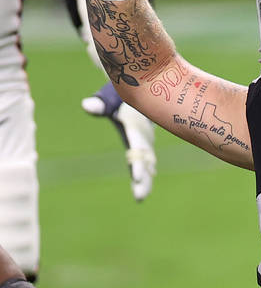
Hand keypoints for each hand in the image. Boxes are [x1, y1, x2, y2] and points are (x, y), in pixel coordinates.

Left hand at [82, 82, 155, 200]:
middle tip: (139, 196)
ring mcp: (146, 143)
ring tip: (139, 198)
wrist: (139, 89)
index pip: (138, 148)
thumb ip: (100, 103)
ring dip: (146, 182)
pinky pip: (145, 163)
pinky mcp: (143, 146)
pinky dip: (145, 176)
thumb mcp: (110, 95)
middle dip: (144, 179)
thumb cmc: (120, 93)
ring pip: (147, 165)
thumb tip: (86, 106)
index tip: (137, 177)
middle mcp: (144, 137)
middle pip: (145, 162)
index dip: (138, 164)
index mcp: (136, 127)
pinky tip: (142, 189)